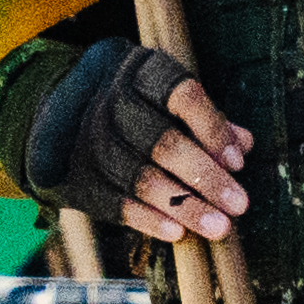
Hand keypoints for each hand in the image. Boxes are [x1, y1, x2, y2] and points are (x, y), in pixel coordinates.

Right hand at [22, 41, 249, 246]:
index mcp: (140, 70)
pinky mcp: (73, 174)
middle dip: (205, 177)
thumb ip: (206, 120)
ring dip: (183, 206)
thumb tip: (244, 144)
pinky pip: (113, 202)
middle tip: (240, 205)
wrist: (60, 111)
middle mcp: (109, 99)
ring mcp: (86, 137)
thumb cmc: (137, 104)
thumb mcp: (169, 97)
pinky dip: (147, 219)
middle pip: (162, 142)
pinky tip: (177, 233)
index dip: (213, 130)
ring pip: (140, 177)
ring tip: (219, 228)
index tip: (237, 162)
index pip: (182, 96)